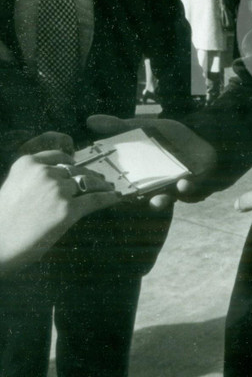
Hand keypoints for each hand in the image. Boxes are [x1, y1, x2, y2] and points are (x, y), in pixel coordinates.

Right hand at [0, 151, 119, 273]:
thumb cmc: (3, 220)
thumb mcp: (14, 188)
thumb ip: (34, 179)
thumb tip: (61, 178)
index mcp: (27, 164)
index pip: (59, 156)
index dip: (71, 162)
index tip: (78, 166)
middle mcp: (44, 173)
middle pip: (75, 170)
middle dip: (88, 175)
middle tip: (100, 179)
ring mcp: (57, 190)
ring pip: (88, 183)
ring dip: (100, 185)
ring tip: (109, 188)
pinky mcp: (68, 210)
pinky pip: (95, 200)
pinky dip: (107, 198)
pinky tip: (115, 198)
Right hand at [86, 114, 217, 208]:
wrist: (205, 136)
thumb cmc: (172, 136)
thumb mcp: (147, 127)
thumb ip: (120, 126)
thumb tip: (90, 120)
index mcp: (138, 175)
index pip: (119, 186)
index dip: (108, 190)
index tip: (100, 188)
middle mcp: (154, 186)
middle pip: (139, 199)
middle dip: (131, 200)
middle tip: (127, 200)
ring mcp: (174, 189)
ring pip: (164, 200)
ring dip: (161, 201)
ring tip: (159, 198)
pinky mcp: (195, 187)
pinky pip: (190, 194)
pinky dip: (186, 190)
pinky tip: (184, 183)